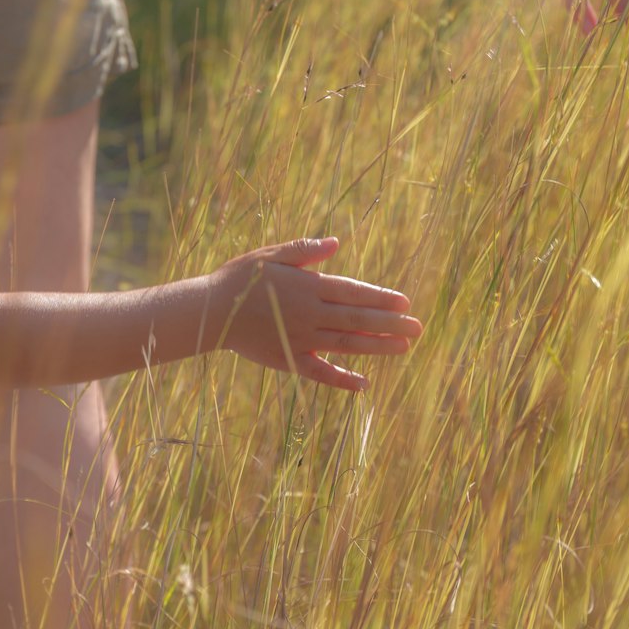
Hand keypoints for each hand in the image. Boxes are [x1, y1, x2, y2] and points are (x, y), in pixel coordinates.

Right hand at [206, 238, 422, 390]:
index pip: (352, 293)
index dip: (379, 298)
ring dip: (376, 347)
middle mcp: (309, 315)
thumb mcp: (271, 255)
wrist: (210, 312)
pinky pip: (320, 373)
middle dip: (389, 324)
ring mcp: (301, 340)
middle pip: (356, 320)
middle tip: (418, 328)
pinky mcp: (289, 360)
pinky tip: (364, 384)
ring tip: (403, 348)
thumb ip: (305, 252)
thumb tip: (336, 244)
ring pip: (345, 345)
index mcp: (307, 287)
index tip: (404, 302)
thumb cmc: (240, 277)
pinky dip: (342, 379)